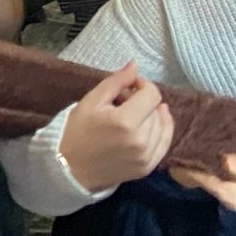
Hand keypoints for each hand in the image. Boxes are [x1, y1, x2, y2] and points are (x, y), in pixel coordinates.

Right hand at [61, 64, 177, 192]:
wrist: (70, 169)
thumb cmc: (77, 132)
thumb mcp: (91, 101)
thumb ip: (116, 82)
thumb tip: (135, 65)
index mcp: (125, 122)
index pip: (152, 94)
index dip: (142, 84)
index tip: (129, 86)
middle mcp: (141, 141)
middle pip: (156, 108)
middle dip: (143, 101)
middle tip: (124, 103)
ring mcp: (146, 157)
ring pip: (163, 125)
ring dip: (151, 116)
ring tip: (133, 117)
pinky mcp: (148, 167)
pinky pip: (165, 143)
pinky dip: (162, 131)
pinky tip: (151, 125)